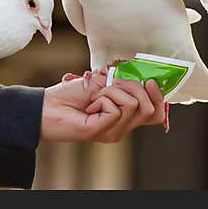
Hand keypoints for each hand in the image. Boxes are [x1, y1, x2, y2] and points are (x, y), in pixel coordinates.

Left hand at [40, 70, 164, 142]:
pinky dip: (102, 99)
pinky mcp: (104, 131)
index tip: (150, 80)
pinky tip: (88, 105)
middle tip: (113, 83)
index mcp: (124, 116)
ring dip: (112, 91)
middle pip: (151, 111)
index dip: (160, 98)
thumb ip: (122, 82)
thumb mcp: (101, 82)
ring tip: (95, 96)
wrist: (48, 106)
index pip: (155, 114)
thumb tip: (141, 76)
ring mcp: (114, 131)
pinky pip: (116, 108)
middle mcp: (122, 127)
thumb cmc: (70, 95)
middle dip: (136, 88)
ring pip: (133, 105)